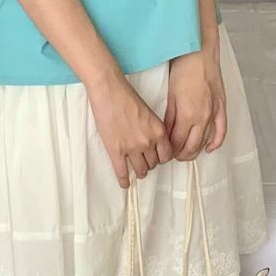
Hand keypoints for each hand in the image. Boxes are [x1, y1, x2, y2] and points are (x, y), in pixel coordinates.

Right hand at [87, 71, 173, 190]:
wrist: (109, 91)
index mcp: (159, 131)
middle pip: (153, 164)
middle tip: (144, 162)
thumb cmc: (127, 97)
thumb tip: (152, 141)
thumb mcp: (149, 112)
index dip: (162, 158)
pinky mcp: (116, 151)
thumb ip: (153, 129)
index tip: (157, 158)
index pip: (166, 155)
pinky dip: (124, 181)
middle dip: (150, 164)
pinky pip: (122, 172)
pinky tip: (124, 184)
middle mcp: (148, 142)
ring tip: (136, 171)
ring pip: (140, 170)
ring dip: (139, 172)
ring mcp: (131, 148)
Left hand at [163, 48, 226, 161]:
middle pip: (192, 147)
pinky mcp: (221, 107)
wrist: (200, 53)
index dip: (170, 150)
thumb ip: (169, 118)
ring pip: (206, 142)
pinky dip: (216, 142)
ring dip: (196, 150)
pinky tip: (209, 148)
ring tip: (186, 152)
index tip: (165, 152)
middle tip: (173, 155)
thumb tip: (166, 134)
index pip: (178, 143)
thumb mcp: (171, 96)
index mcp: (188, 115)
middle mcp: (203, 117)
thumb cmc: (183, 69)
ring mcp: (214, 113)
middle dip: (181, 154)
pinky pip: (221, 131)